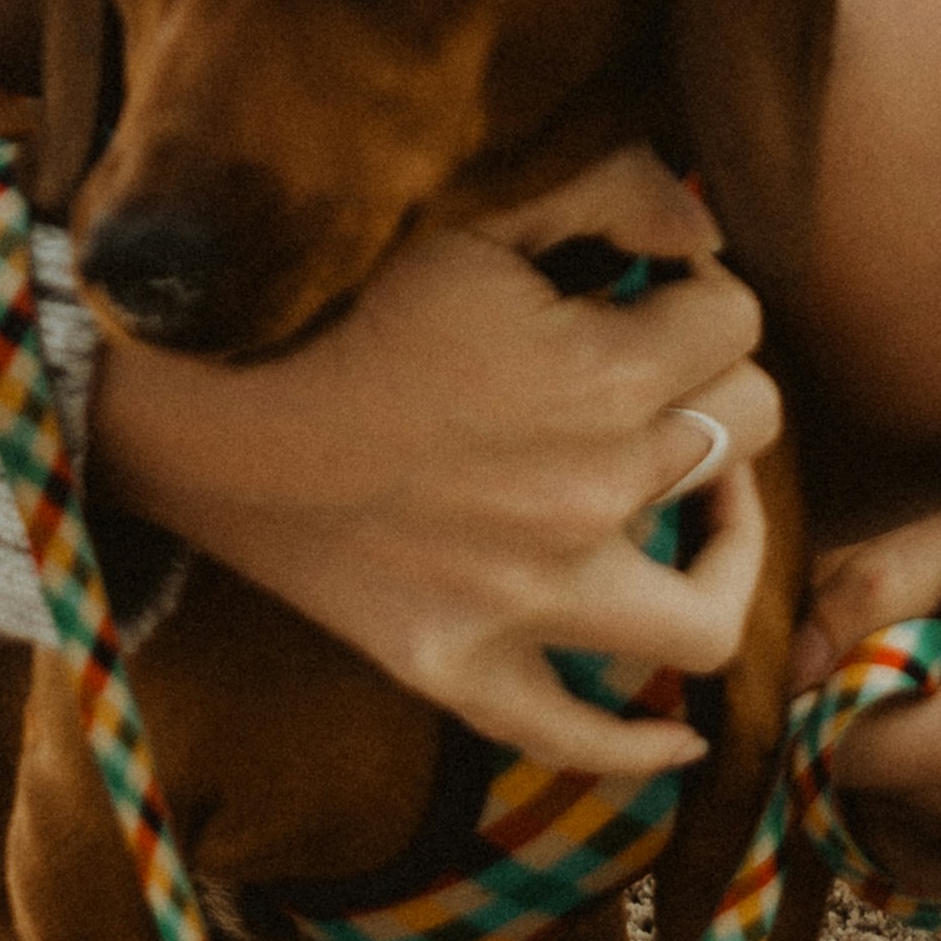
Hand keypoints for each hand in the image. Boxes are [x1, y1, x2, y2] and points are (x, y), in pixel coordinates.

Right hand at [87, 147, 780, 778]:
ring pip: (705, 610)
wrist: (197, 400)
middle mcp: (588, 500)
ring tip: (704, 507)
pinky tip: (678, 739)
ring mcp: (527, 603)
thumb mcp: (476, 210)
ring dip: (726, 549)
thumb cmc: (333, 289)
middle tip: (659, 365)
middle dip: (715, 381)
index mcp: (602, 377)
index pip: (734, 321)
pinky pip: (578, 742)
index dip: (701, 286)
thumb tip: (706, 230)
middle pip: (743, 434)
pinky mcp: (458, 670)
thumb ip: (614, 190)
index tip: (648, 281)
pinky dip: (638, 751)